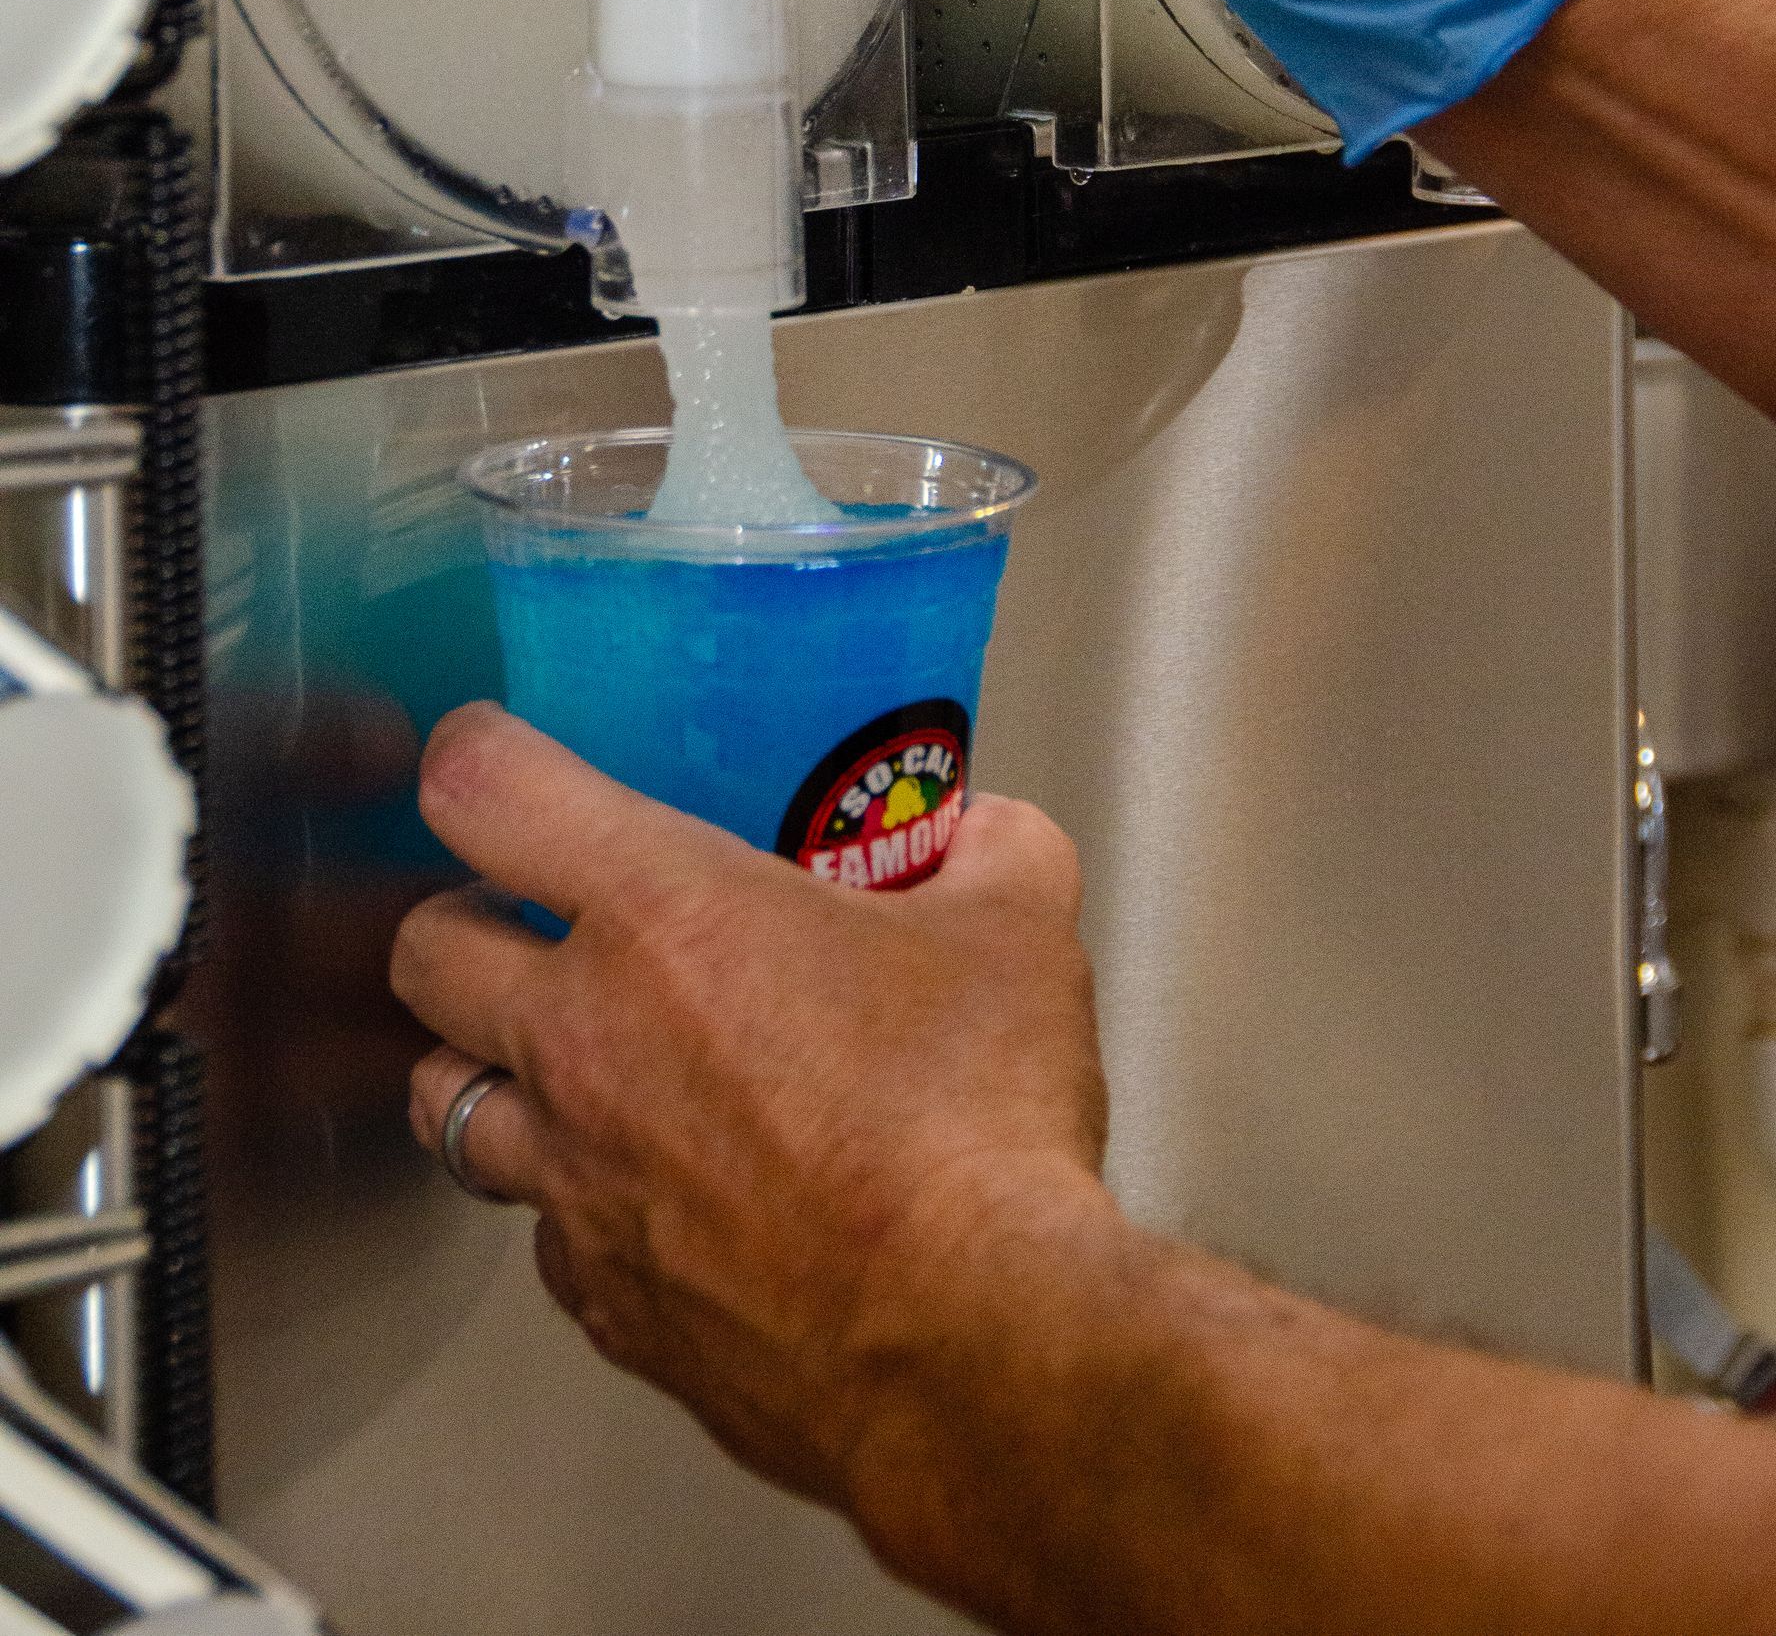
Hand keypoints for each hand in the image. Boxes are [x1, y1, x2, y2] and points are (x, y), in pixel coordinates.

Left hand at [390, 704, 1108, 1509]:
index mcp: (661, 915)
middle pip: (422, 952)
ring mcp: (575, 1183)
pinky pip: (546, 1234)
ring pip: (442, 1103)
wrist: (971, 1348)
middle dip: (464, 922)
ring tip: (570, 1063)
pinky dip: (579, 1205)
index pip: (481, 790)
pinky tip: (662, 1198)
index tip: (497, 760)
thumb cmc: (974, 1123)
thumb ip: (993, 856)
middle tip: (537, 922)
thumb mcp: (1021, 934)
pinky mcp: (604, 1302)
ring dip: (487, 1069)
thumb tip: (985, 838)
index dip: (475, 758)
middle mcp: (580, 1041)